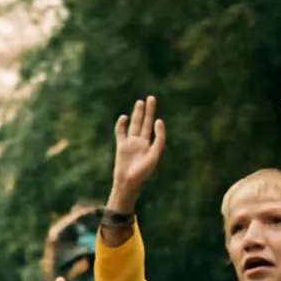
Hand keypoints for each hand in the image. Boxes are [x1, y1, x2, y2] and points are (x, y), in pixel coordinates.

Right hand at [108, 96, 165, 212]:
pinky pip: (120, 132)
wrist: (128, 182)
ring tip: (140, 102)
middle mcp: (140, 142)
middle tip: (150, 98)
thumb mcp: (155, 154)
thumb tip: (158, 121)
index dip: (156, 123)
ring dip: (137, 114)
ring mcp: (130, 143)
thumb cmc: (143, 172)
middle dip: (147, 111)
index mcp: (149, 145)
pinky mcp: (121, 146)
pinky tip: (124, 117)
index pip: (153, 128)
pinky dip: (121, 125)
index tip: (157, 119)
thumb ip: (159, 138)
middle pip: (144, 123)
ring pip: (134, 125)